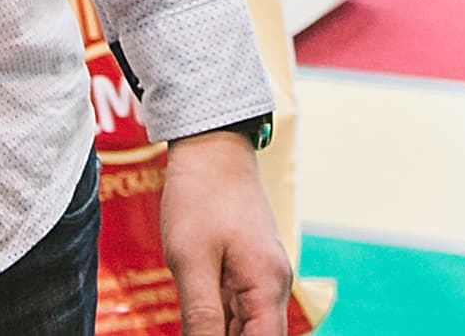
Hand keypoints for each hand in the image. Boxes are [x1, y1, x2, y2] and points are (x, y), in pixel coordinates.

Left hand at [159, 129, 291, 335]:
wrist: (211, 146)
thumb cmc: (201, 196)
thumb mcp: (192, 261)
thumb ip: (201, 317)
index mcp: (267, 285)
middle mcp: (272, 285)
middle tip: (191, 327)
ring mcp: (261, 277)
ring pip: (245, 327)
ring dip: (220, 332)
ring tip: (191, 321)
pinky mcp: (247, 269)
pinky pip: (236, 309)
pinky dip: (217, 321)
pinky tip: (194, 320)